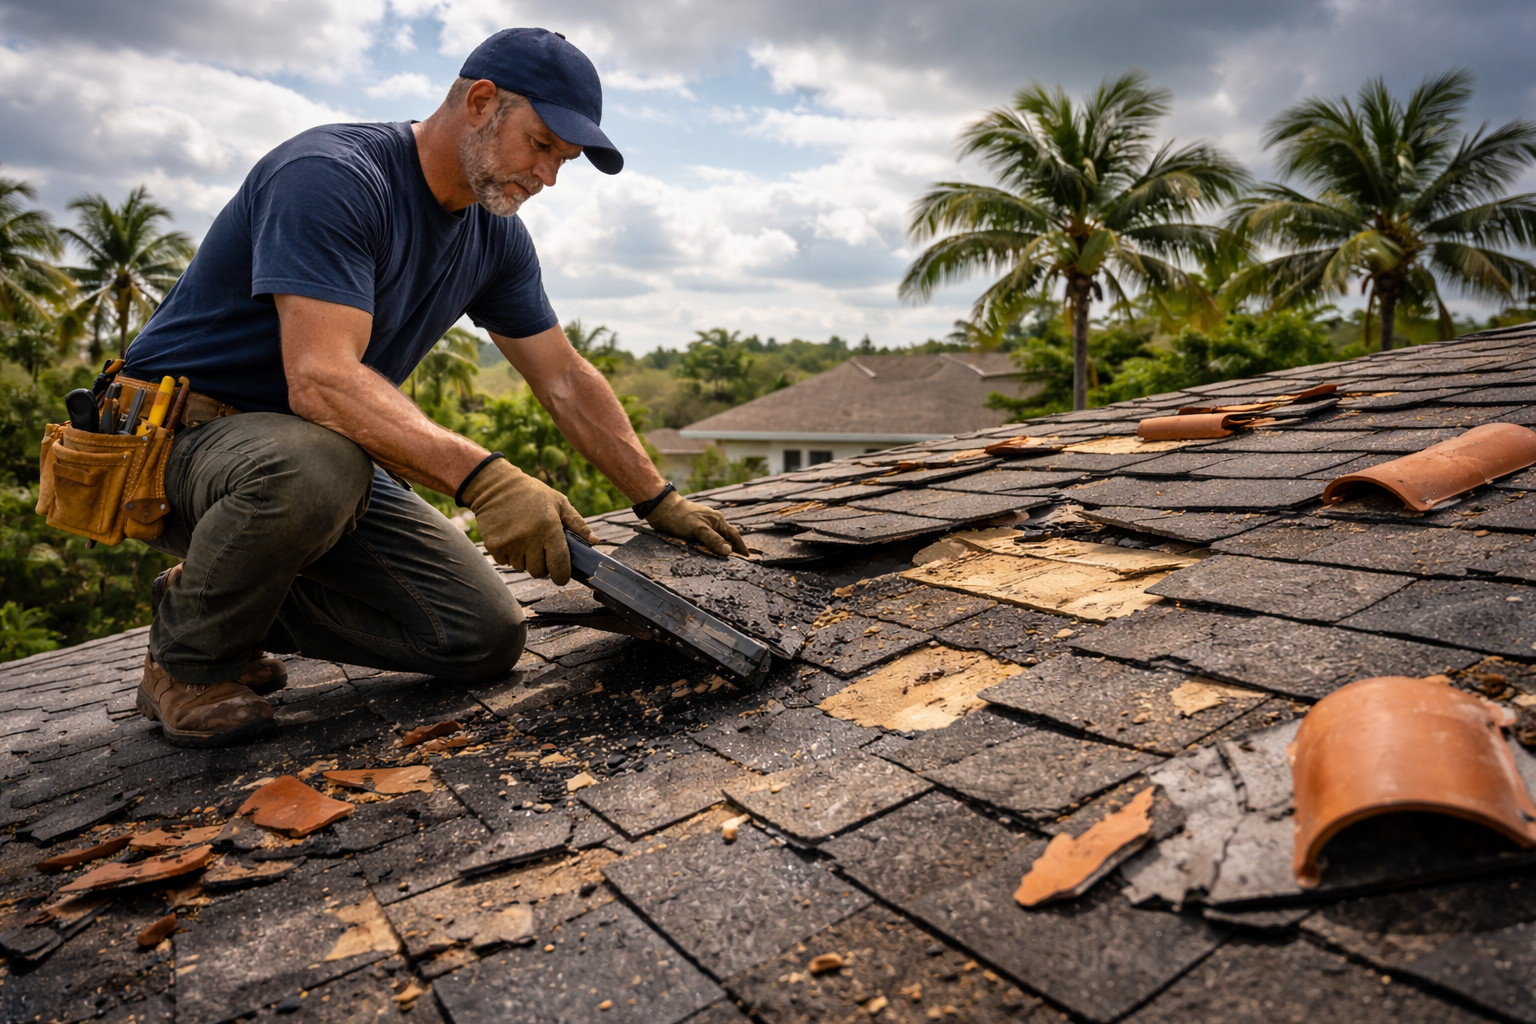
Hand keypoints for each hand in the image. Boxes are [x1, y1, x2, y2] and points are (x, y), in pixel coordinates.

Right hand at [462, 459, 594, 584]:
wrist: (495, 486)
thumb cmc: (532, 494)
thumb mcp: (558, 502)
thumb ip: (577, 523)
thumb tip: (594, 540)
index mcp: (549, 527)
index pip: (559, 563)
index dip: (562, 576)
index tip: (562, 577)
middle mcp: (530, 538)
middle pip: (539, 571)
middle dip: (543, 566)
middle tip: (541, 551)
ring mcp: (510, 543)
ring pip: (522, 568)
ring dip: (525, 560)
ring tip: (524, 541)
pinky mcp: (494, 545)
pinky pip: (506, 563)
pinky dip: (509, 556)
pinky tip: (510, 539)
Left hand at [645, 491, 748, 556]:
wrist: (663, 508)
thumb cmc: (680, 517)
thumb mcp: (698, 529)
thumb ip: (713, 540)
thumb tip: (729, 551)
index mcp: (718, 521)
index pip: (734, 536)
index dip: (740, 547)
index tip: (747, 557)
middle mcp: (714, 523)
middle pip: (727, 538)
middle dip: (732, 549)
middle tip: (738, 563)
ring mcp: (704, 525)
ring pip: (717, 539)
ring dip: (721, 549)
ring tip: (725, 561)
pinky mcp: (695, 529)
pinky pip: (708, 540)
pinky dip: (711, 547)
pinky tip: (709, 554)